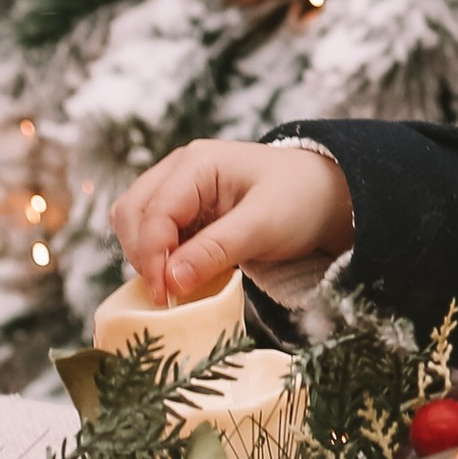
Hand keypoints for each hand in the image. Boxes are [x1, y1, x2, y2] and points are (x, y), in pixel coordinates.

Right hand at [109, 139, 352, 306]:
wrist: (326, 195)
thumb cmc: (300, 201)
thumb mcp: (263, 226)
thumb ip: (216, 250)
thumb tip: (170, 281)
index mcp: (197, 163)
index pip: (153, 213)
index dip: (152, 257)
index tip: (165, 296)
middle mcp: (180, 169)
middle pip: (131, 213)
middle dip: (142, 255)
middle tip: (168, 293)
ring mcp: (178, 186)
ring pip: (133, 222)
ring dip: (145, 255)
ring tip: (174, 283)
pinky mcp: (184, 207)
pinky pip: (152, 231)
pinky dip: (158, 254)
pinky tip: (181, 272)